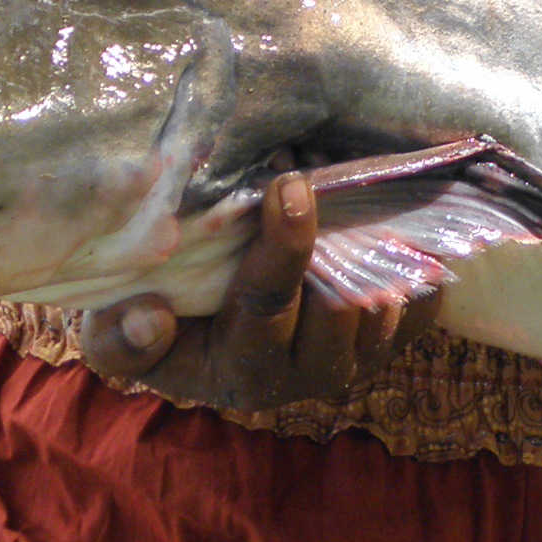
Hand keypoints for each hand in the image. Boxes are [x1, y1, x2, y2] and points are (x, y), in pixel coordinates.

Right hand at [74, 171, 438, 413]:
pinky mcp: (393, 339)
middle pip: (341, 302)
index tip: (287, 184)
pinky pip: (424, 299)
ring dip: (369, 235)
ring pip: (387, 298)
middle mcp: (309, 375)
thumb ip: (124, 336)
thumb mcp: (116, 332)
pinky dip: (411, 255)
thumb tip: (150, 316)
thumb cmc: (156, 318)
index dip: (284, 244)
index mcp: (243, 372)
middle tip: (309, 166)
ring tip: (338, 177)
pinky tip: (382, 214)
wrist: (200, 328)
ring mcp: (358, 359)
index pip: (271, 307)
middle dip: (329, 230)